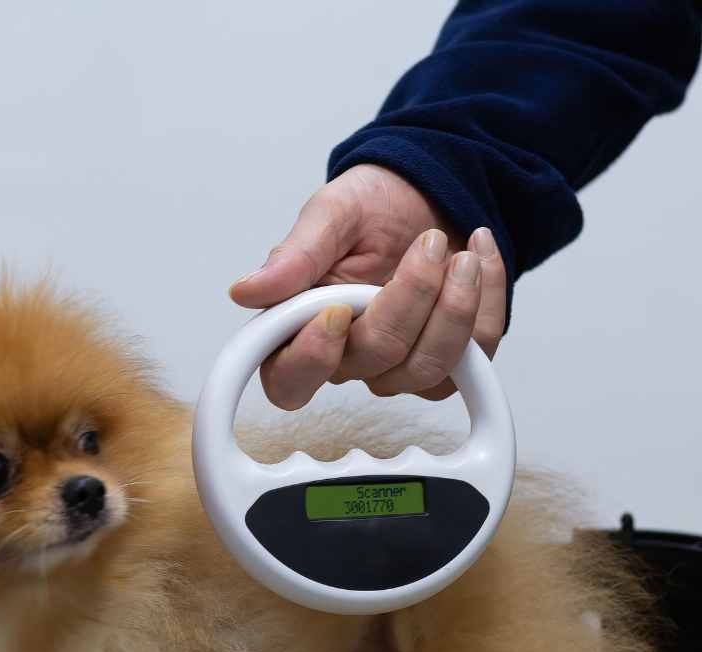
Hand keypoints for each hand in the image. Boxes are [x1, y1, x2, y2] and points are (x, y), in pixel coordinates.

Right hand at [229, 164, 506, 406]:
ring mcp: (399, 366)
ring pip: (426, 370)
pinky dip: (486, 303)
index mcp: (301, 328)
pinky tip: (479, 256)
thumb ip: (294, 256)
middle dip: (409, 299)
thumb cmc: (375, 205)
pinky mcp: (449, 363)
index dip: (311, 359)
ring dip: (454, 307)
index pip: (289, 380)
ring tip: (461, 253)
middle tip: (429, 244)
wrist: (433, 190)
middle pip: (374, 364)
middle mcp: (347, 357)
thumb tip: (246, 291)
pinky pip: (475, 358)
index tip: (336, 310)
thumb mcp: (331, 213)